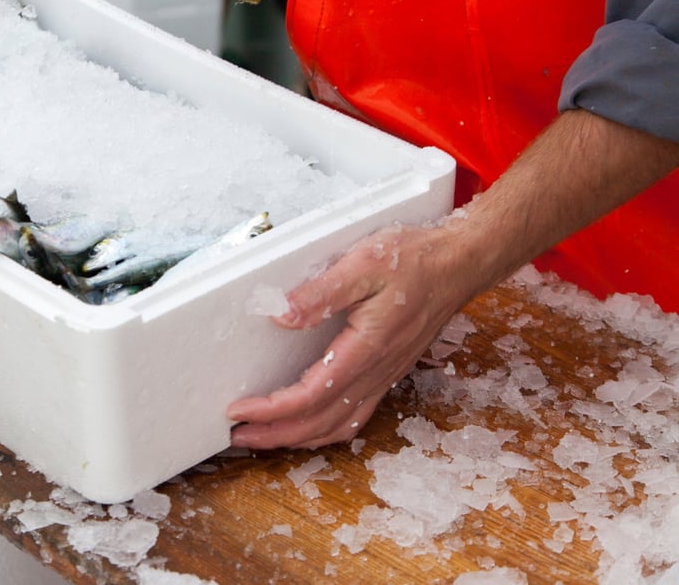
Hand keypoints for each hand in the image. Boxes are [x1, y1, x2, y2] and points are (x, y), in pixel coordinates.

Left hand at [227, 221, 479, 448]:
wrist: (459, 264)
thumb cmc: (415, 260)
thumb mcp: (363, 265)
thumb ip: (320, 294)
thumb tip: (280, 316)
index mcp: (366, 348)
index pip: (312, 394)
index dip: (273, 409)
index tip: (240, 409)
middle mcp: (376, 371)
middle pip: (321, 421)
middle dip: (276, 434)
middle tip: (238, 435)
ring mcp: (384, 375)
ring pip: (339, 425)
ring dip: (299, 437)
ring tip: (264, 437)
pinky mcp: (387, 371)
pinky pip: (356, 416)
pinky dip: (327, 430)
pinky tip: (309, 426)